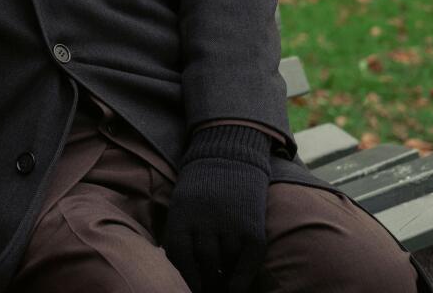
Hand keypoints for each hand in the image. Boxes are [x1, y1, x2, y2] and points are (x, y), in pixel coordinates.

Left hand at [163, 126, 270, 292]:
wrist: (230, 154)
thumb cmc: (202, 185)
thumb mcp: (181, 204)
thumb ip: (180, 234)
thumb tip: (182, 270)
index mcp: (182, 216)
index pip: (180, 258)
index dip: (186, 278)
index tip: (191, 288)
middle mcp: (205, 222)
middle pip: (204, 264)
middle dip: (206, 281)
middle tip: (208, 287)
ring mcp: (230, 225)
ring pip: (225, 264)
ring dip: (222, 278)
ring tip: (220, 282)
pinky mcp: (252, 227)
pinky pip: (248, 261)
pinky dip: (242, 279)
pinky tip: (237, 287)